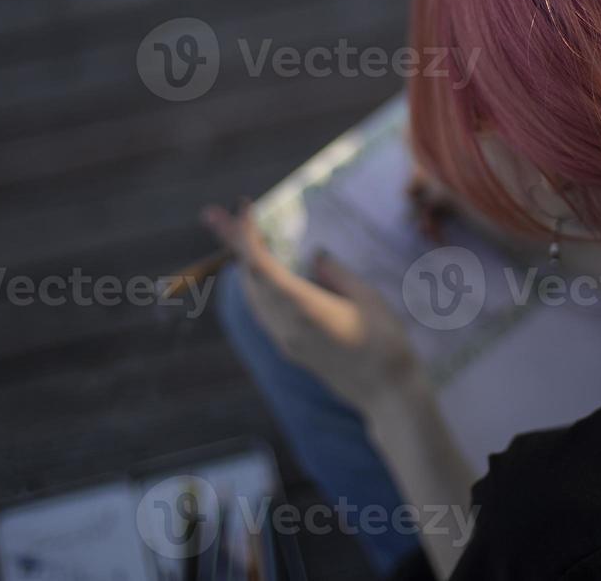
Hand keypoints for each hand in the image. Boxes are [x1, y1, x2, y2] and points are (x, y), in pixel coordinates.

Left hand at [202, 202, 422, 415]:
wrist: (387, 393)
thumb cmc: (385, 342)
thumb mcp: (367, 298)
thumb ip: (336, 274)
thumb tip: (315, 255)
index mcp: (303, 308)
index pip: (260, 266)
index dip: (246, 235)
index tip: (244, 207)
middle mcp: (285, 325)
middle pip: (248, 279)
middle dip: (232, 244)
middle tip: (213, 215)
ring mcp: (286, 340)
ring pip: (252, 298)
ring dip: (242, 266)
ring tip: (235, 239)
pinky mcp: (292, 350)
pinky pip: (263, 312)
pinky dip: (255, 287)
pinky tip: (261, 276)